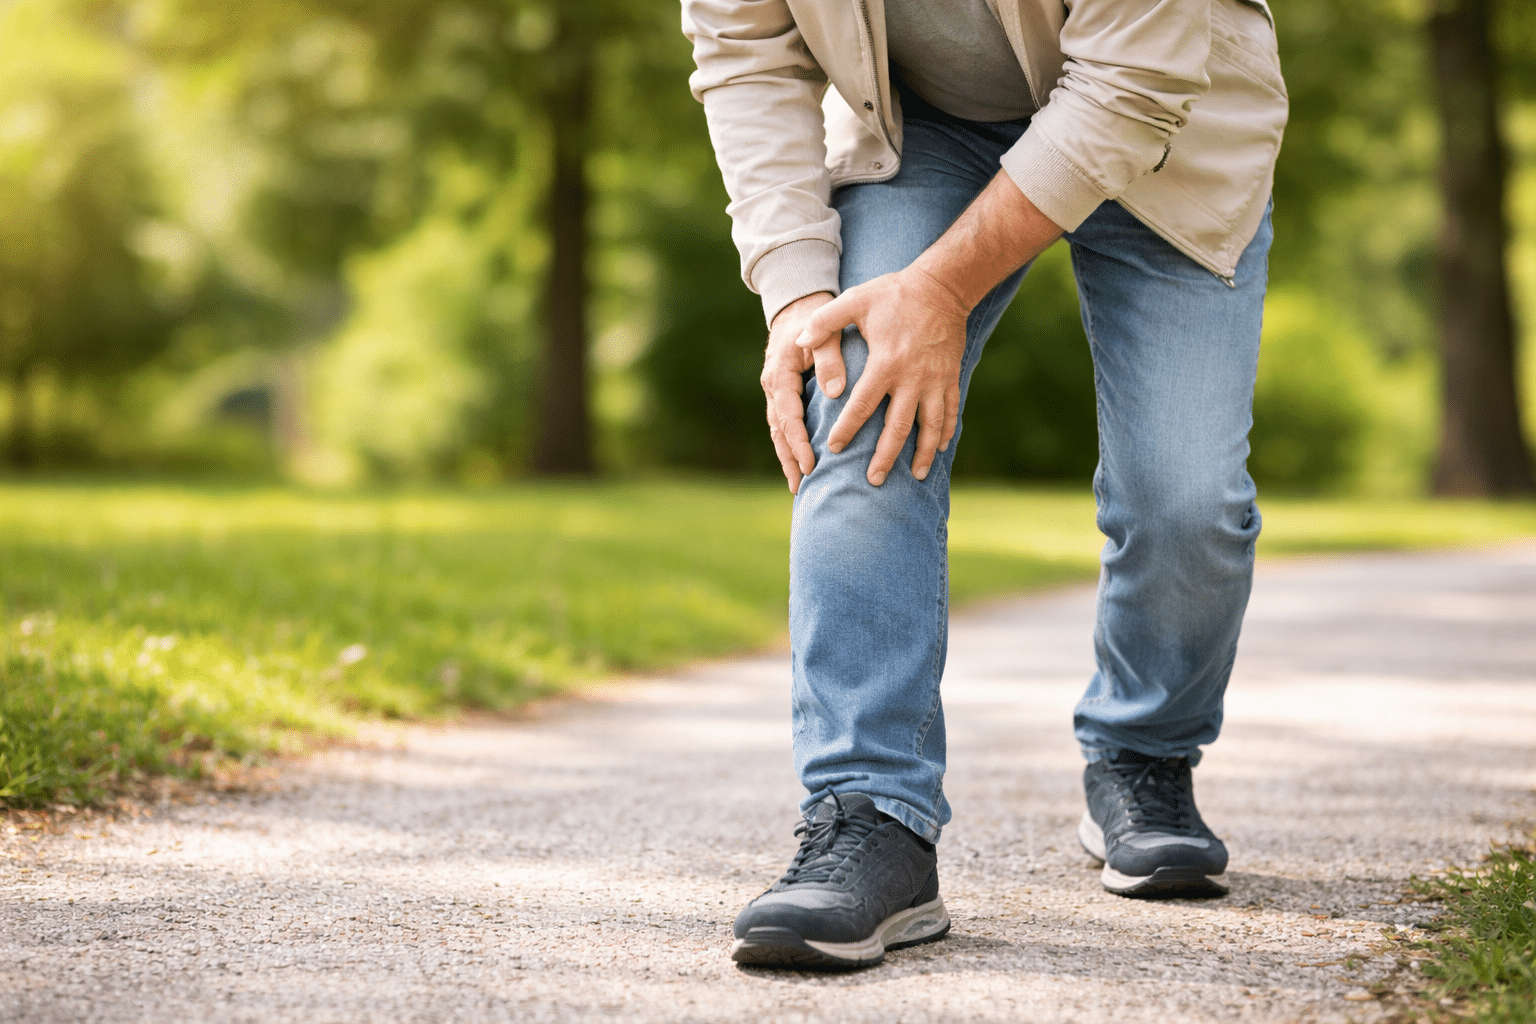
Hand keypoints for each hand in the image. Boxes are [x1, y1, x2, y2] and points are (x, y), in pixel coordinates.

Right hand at [761, 291, 833, 493]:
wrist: (799, 304)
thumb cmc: (817, 317)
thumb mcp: (826, 334)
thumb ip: (830, 360)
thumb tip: (835, 393)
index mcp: (780, 373)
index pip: (788, 416)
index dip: (799, 442)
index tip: (812, 463)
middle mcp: (773, 385)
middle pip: (778, 430)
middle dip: (789, 458)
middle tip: (801, 485)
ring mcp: (775, 390)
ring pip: (778, 430)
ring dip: (786, 456)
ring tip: (797, 483)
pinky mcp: (783, 393)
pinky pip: (783, 423)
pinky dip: (789, 444)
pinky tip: (798, 461)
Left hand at [794, 266, 969, 485]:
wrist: (943, 286)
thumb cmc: (894, 293)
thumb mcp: (856, 300)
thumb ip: (825, 320)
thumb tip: (799, 340)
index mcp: (886, 363)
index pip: (862, 406)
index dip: (847, 429)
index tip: (834, 449)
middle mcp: (913, 378)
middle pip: (898, 427)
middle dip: (885, 457)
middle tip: (874, 480)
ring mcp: (936, 380)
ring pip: (930, 426)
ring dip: (922, 453)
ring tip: (915, 476)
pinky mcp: (951, 377)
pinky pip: (951, 411)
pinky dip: (945, 433)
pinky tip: (938, 450)